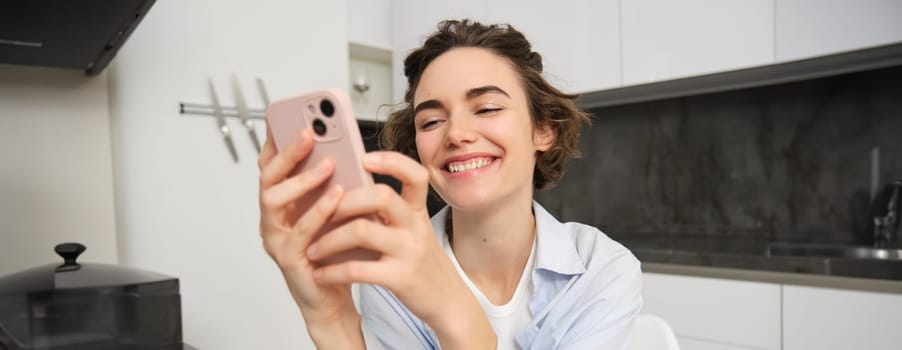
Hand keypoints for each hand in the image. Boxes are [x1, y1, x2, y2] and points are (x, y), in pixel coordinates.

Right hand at [257, 128, 361, 347]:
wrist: (335, 293)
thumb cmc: (334, 249)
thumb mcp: (335, 209)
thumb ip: (333, 183)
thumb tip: (345, 148)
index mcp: (281, 203)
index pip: (271, 166)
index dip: (275, 140)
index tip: (287, 115)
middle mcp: (272, 218)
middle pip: (267, 178)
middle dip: (287, 152)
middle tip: (310, 132)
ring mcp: (276, 239)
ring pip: (274, 201)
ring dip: (301, 179)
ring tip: (328, 164)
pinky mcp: (289, 259)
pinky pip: (299, 232)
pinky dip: (318, 212)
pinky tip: (336, 196)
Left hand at [304, 151, 495, 348]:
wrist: (448, 302)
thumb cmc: (421, 264)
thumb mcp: (413, 232)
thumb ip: (389, 213)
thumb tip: (346, 193)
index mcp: (417, 211)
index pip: (414, 174)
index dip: (391, 161)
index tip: (364, 158)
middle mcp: (415, 227)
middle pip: (380, 196)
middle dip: (343, 201)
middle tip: (319, 211)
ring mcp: (409, 252)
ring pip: (362, 230)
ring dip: (329, 239)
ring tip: (312, 248)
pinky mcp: (401, 278)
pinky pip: (358, 269)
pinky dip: (333, 272)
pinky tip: (320, 275)